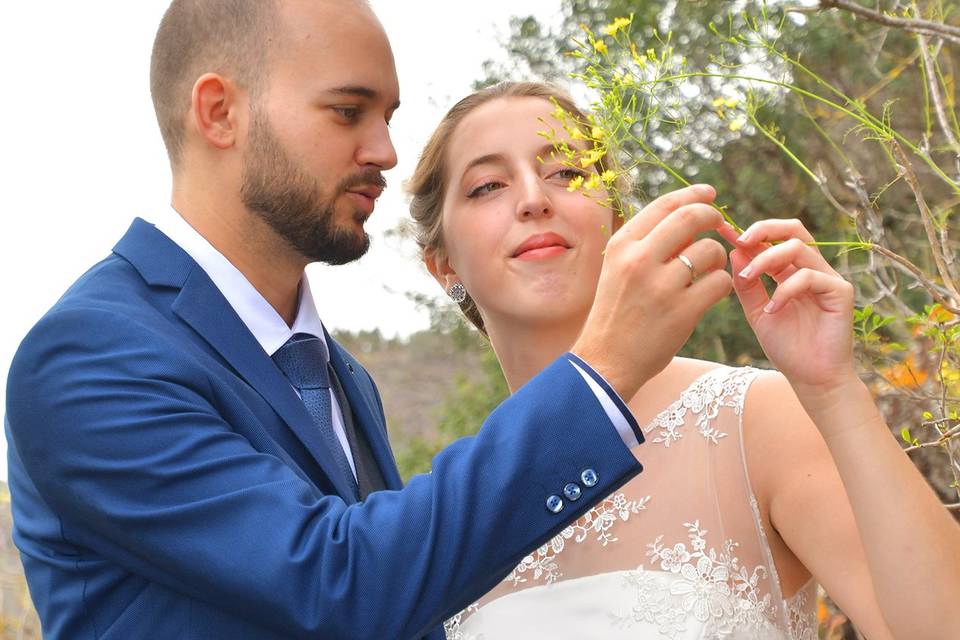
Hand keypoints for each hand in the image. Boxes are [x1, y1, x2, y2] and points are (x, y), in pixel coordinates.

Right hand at [572, 184, 731, 399]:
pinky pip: (720, 282)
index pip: (664, 205)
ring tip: (706, 273)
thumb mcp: (618, 270)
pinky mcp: (682, 311)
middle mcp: (639, 260)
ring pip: (711, 251)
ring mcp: (661, 286)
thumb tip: (687, 214)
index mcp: (621, 246)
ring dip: (717, 258)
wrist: (605, 361)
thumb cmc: (616, 313)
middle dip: (713, 217)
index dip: (692, 194)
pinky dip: (720, 286)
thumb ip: (646, 243)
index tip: (709, 193)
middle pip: (691, 218)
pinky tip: (708, 295)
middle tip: (721, 225)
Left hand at [719, 219, 857, 397]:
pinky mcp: (840, 292)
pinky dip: (785, 290)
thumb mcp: (756, 313)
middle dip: (764, 229)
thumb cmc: (787, 348)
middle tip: (739, 240)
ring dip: (766, 258)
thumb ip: (747, 285)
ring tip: (747, 278)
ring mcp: (828, 278)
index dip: (748, 232)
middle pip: (793, 229)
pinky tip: (773, 309)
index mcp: (790, 272)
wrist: (811, 379)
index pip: (773, 239)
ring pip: (798, 247)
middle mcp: (811, 270)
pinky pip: (809, 277)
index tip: (722, 230)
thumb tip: (734, 252)